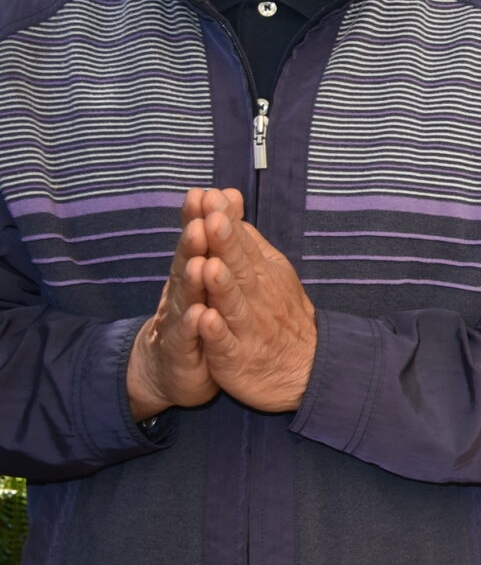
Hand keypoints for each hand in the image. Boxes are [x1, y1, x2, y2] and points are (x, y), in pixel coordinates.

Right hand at [125, 187, 224, 420]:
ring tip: (201, 264)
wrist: (169, 370)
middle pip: (187, 264)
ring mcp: (178, 322)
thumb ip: (216, 238)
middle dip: (194, 244)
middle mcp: (181, 292)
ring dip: (193, 282)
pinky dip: (194, 327)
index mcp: (193, 273)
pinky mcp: (182, 351)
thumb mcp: (206, 275)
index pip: (198, 242)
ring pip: (185, 299)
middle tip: (202, 221)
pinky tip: (199, 315)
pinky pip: (188, 338)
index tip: (208, 194)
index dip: (202, 220)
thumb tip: (227, 196)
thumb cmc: (193, 314)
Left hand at [194, 197, 317, 413]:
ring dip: (221, 285)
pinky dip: (216, 332)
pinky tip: (205, 320)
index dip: (225, 221)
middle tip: (212, 219)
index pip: (241, 242)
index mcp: (261, 273)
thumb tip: (228, 199)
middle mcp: (257, 296)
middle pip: (238, 267)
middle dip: (225, 244)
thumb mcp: (270, 271)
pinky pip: (226, 344)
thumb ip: (246, 238)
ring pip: (232, 303)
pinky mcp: (237, 357)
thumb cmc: (280, 315)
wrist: (305, 369)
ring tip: (209, 265)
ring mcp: (247, 327)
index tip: (211, 196)